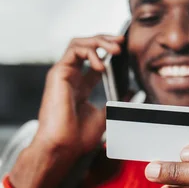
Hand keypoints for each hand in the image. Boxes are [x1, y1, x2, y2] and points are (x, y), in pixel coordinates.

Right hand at [9, 34, 124, 187]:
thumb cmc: (78, 137)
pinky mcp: (58, 73)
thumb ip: (115, 102)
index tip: (125, 50)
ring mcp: (63, 74)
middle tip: (121, 42)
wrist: (63, 146)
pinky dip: (90, 52)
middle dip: (105, 40)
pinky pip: (74, 50)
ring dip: (99, 41)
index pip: (95, 59)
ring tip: (115, 50)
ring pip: (79, 43)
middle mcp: (71, 77)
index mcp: (80, 86)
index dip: (109, 51)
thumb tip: (130, 92)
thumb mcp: (105, 116)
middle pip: (87, 47)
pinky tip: (102, 65)